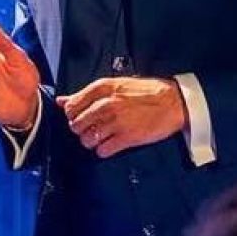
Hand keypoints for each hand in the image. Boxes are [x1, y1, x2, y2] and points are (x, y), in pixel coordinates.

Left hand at [57, 76, 186, 158]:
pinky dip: (103, 151)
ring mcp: (116, 121)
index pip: (72, 105)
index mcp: (103, 88)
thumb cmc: (146, 92)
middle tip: (91, 129)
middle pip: (76, 124)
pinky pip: (102, 150)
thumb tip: (62, 101)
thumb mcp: (116, 85)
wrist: (174, 102)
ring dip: (91, 142)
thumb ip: (87, 94)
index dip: (72, 115)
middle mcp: (107, 104)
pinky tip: (110, 145)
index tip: (79, 117)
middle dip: (80, 129)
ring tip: (101, 138)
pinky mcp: (127, 137)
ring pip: (87, 139)